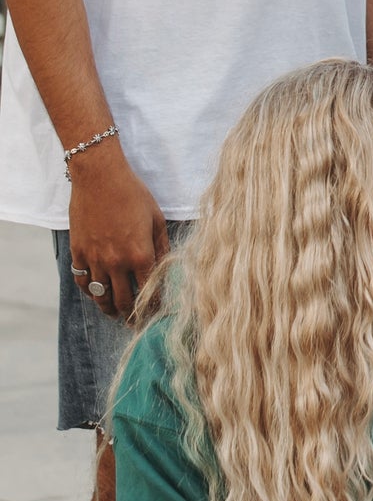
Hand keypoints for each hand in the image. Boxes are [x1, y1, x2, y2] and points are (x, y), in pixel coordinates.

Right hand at [67, 143, 167, 319]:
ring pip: (100, 296)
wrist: (99, 178)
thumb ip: (161, 247)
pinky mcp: (78, 253)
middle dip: (131, 315)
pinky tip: (97, 294)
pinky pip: (82, 281)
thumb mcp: (157, 219)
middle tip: (136, 323)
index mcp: (140, 254)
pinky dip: (90, 292)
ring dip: (109, 309)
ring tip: (116, 315)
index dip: (154, 306)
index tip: (157, 315)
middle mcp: (116, 262)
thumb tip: (167, 269)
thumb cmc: (134, 194)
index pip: (149, 290)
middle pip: (123, 300)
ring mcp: (94, 259)